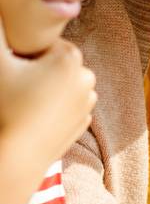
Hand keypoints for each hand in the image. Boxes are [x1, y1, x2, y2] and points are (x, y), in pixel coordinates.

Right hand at [0, 13, 96, 169]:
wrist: (15, 157)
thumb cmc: (4, 107)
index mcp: (70, 58)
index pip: (44, 45)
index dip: (24, 57)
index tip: (14, 73)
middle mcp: (87, 77)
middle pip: (55, 64)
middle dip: (36, 72)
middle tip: (17, 90)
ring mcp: (88, 102)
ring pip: (61, 84)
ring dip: (45, 89)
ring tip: (25, 105)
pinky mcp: (84, 122)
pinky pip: (65, 105)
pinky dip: (52, 108)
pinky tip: (34, 118)